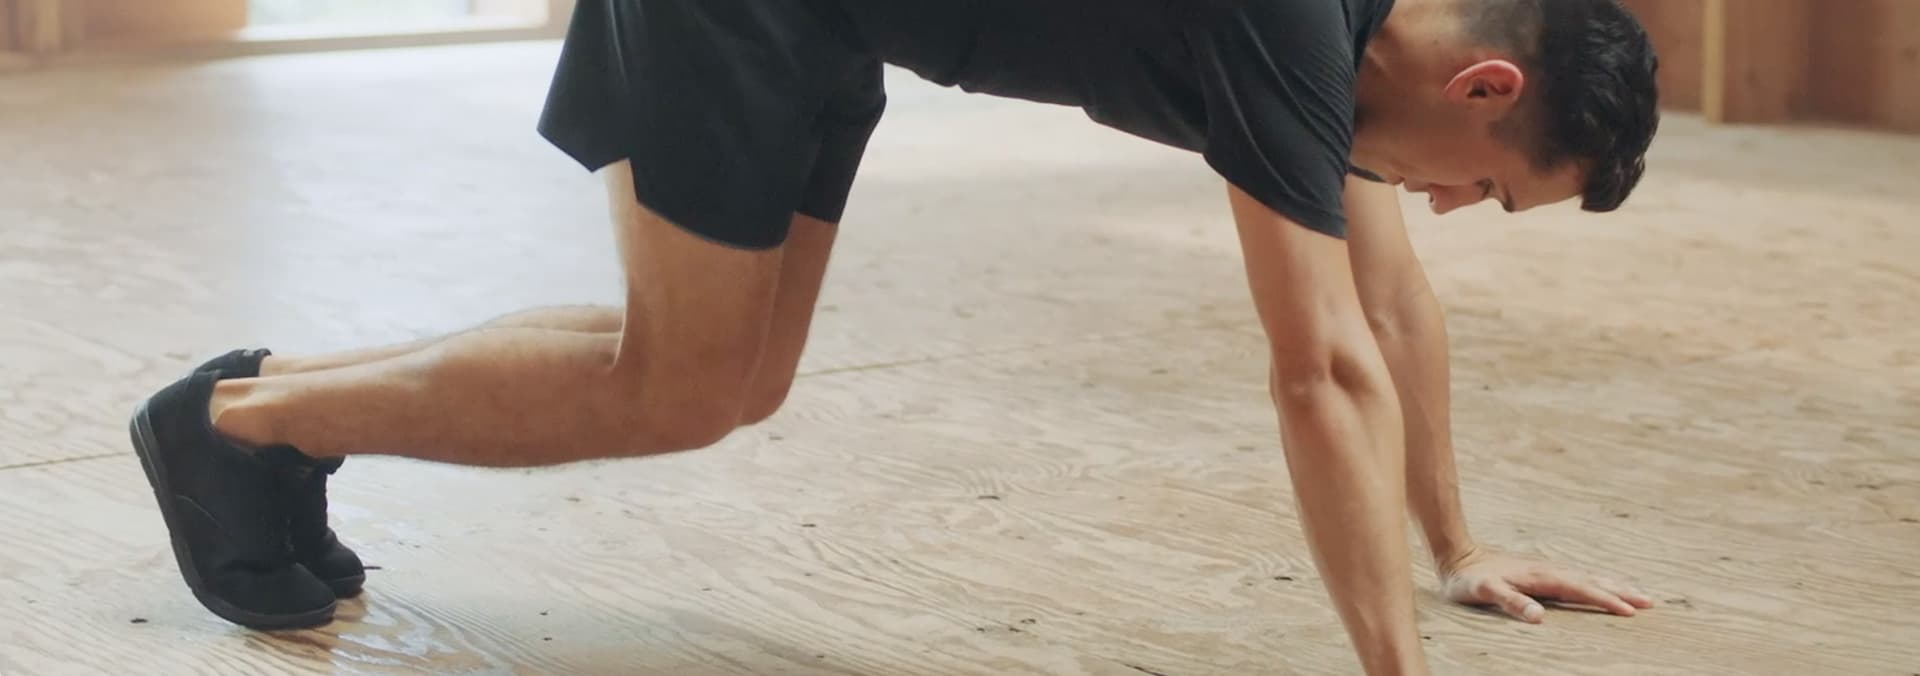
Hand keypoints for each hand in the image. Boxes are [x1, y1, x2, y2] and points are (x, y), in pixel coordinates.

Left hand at [1438, 545, 1654, 622]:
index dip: (1605, 600)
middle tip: (1649, 603)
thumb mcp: (1484, 592)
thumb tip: (1539, 617)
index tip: (1629, 610)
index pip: (1580, 589)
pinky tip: (1603, 587)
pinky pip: (1578, 579)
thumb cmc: (1468, 579)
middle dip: (1621, 591)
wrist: (1457, 556)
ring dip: (1614, 586)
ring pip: (1588, 578)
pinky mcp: (1542, 574)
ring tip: (1639, 594)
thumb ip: (1510, 601)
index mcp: (1541, 576)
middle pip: (1592, 581)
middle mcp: (1549, 571)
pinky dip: (1597, 583)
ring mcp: (1547, 570)